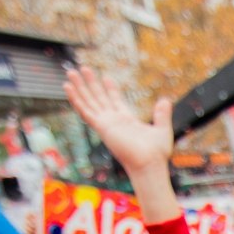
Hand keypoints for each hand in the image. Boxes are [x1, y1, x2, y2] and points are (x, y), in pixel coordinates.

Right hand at [63, 68, 180, 222]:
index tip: (105, 77)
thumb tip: (165, 100)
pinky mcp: (102, 127)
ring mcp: (106, 123)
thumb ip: (162, 114)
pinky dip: (76, 99)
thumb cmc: (156, 153)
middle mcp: (114, 121)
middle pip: (98, 98)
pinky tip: (68, 88)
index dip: (110, 89)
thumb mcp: (162, 129)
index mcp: (127, 120)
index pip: (115, 101)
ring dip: (80, 87)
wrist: (149, 164)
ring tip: (71, 73)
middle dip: (90, 84)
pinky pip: (85, 111)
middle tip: (83, 69)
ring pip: (89, 101)